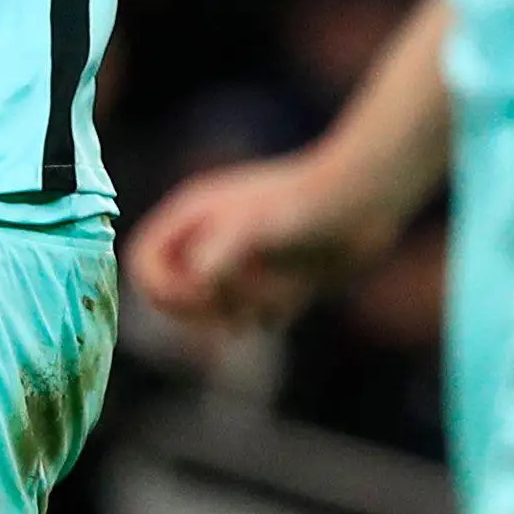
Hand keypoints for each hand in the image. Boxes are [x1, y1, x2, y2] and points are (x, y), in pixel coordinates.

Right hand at [125, 149, 390, 331]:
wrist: (370, 197)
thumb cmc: (310, 204)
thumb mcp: (258, 224)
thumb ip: (221, 251)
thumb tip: (198, 282)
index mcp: (193, 215)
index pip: (143, 260)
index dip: (161, 287)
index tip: (199, 296)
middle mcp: (209, 236)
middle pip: (171, 290)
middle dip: (197, 309)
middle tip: (231, 314)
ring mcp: (240, 258)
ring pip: (212, 306)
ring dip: (234, 314)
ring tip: (269, 304)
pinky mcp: (272, 276)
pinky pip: (250, 312)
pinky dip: (265, 315)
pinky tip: (293, 297)